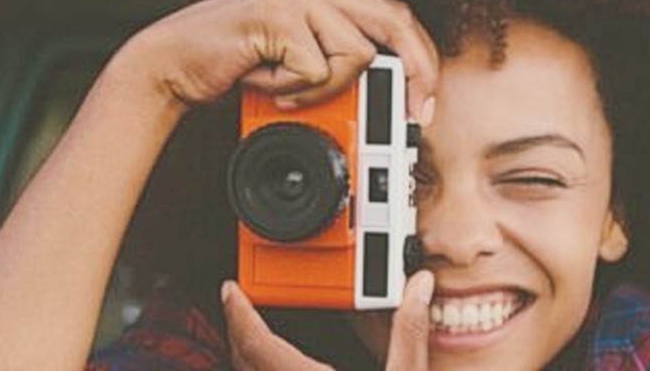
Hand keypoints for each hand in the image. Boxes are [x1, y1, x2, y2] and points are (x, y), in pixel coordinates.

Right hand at [107, 0, 438, 119]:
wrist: (171, 66)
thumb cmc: (234, 69)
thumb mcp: (298, 68)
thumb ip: (338, 68)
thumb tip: (390, 97)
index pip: (393, 18)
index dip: (419, 60)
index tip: (422, 104)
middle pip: (394, 23)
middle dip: (416, 73)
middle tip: (411, 116)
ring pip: (355, 55)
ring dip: (323, 90)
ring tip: (284, 90)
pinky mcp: (278, 13)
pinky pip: (316, 69)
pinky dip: (294, 90)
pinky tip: (261, 80)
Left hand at [222, 271, 435, 370]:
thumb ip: (410, 331)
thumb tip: (419, 287)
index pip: (255, 342)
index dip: (238, 313)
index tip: (230, 289)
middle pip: (242, 359)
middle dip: (239, 328)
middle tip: (240, 303)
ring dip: (248, 353)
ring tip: (255, 330)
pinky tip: (278, 366)